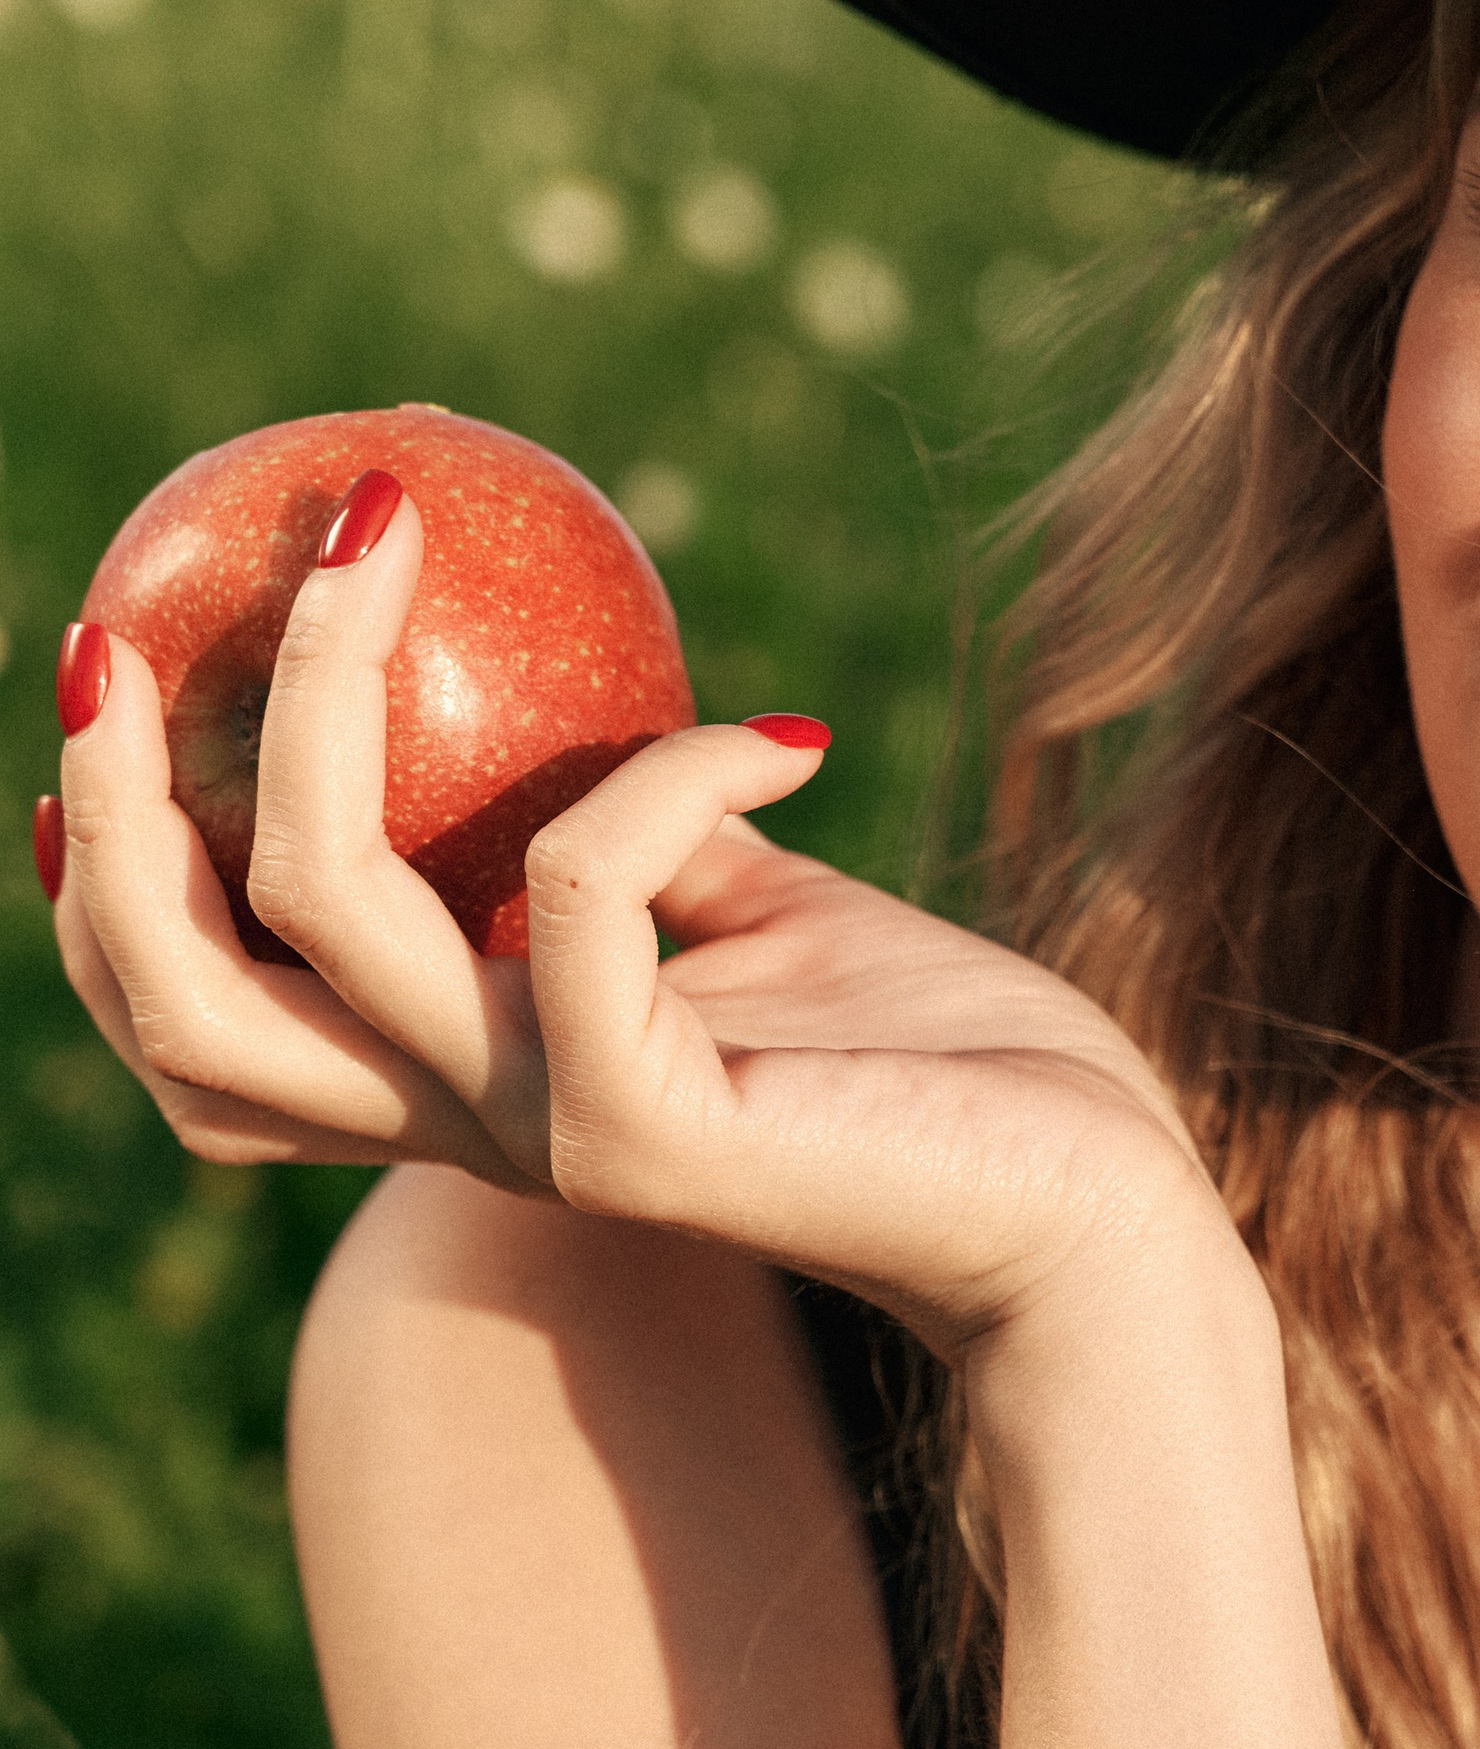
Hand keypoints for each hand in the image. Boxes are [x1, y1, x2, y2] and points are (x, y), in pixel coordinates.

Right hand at [49, 487, 1228, 1357]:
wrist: (1103, 1216)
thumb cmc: (949, 1064)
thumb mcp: (765, 920)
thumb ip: (649, 851)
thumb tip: (593, 729)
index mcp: (469, 1086)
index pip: (209, 1028)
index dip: (107, 891)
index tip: (110, 702)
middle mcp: (468, 1127)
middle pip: (179, 1004)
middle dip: (110, 814)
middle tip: (111, 633)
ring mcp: (547, 1137)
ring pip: (322, 915)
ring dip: (322, 696)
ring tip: (374, 532)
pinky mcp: (655, 1137)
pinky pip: (585, 890)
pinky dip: (664, 770)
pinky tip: (790, 735)